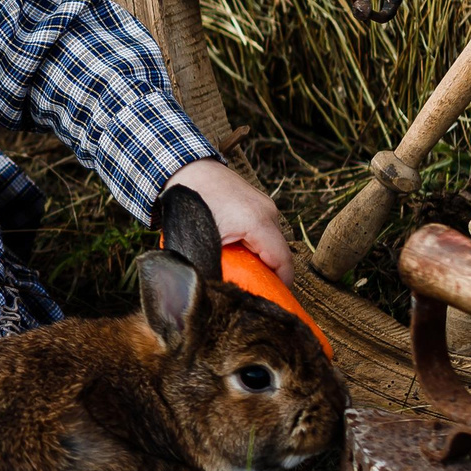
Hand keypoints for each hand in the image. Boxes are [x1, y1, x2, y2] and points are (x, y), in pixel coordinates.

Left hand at [163, 157, 294, 283]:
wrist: (187, 169)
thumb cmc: (191, 204)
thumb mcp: (202, 242)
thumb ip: (215, 266)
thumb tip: (218, 291)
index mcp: (258, 222)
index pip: (283, 262)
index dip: (281, 285)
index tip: (273, 300)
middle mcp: (268, 212)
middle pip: (279, 253)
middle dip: (269, 274)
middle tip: (255, 291)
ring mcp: (266, 205)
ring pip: (272, 241)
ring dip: (261, 258)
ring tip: (245, 272)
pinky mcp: (259, 202)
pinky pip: (265, 230)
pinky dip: (256, 244)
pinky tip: (240, 252)